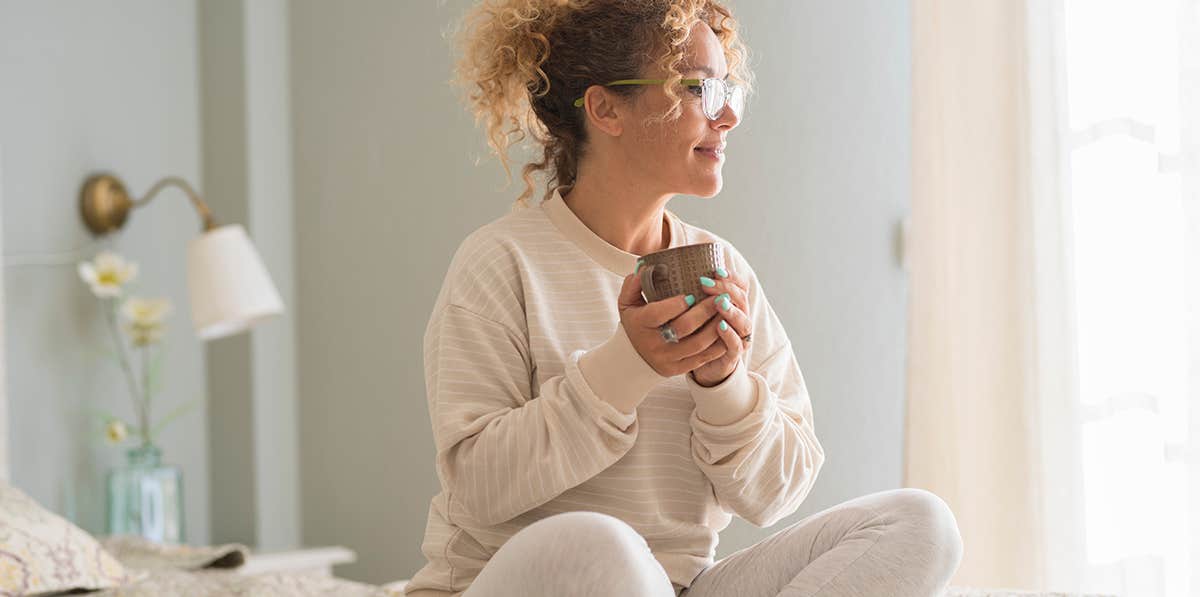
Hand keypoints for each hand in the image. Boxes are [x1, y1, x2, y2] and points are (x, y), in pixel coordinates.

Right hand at [617, 271, 729, 377]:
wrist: (634, 357)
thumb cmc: (635, 323)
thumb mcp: (627, 302)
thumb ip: (634, 285)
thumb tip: (644, 269)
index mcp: (640, 324)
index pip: (658, 313)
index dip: (677, 304)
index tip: (693, 294)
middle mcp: (653, 344)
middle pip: (684, 328)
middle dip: (705, 312)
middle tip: (720, 298)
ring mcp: (667, 359)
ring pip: (698, 344)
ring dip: (716, 327)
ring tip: (727, 311)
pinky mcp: (677, 369)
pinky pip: (703, 358)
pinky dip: (717, 344)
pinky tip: (726, 330)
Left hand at [689, 266, 752, 386]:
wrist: (700, 361)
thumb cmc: (692, 327)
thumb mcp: (690, 306)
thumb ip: (688, 289)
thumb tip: (654, 268)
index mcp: (732, 300)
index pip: (739, 284)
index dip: (730, 277)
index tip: (715, 270)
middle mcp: (739, 316)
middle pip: (741, 298)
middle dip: (726, 289)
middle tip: (706, 283)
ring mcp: (739, 335)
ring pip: (743, 321)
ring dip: (732, 311)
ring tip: (719, 302)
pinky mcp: (733, 354)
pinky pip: (735, 345)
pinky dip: (730, 335)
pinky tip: (720, 326)